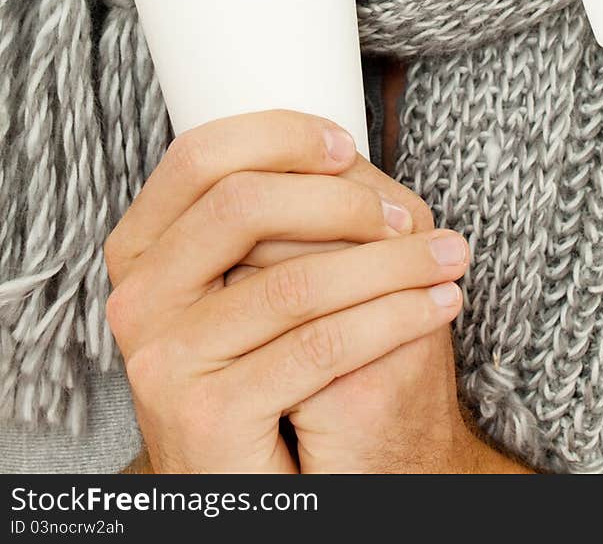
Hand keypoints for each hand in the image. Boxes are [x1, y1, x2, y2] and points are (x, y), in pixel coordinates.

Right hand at [103, 108, 466, 473]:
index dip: (278, 136)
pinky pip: (319, 348)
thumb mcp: (251, 280)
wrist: (269, 485)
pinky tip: (435, 306)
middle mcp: (137, 300)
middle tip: (406, 216)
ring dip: (393, 264)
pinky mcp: (205, 415)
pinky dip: (394, 318)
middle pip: (240, 205)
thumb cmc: (271, 366)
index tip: (344, 145)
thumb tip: (336, 147)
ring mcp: (163, 360)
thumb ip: (270, 215)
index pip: (199, 158)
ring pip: (293, 282)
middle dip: (341, 200)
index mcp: (142, 250)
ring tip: (446, 259)